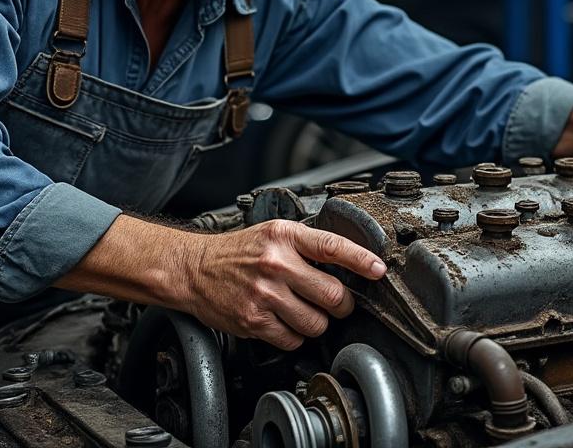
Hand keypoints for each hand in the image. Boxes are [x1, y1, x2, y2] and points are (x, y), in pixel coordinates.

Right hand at [185, 219, 387, 349]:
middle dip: (343, 305)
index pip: (333, 247)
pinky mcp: (254, 321)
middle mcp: (275, 264)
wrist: (194, 269)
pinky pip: (293, 340)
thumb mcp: (274, 233)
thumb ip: (308, 244)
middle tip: (339, 303)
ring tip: (306, 312)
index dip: (362, 261)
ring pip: (317, 323)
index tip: (379, 270)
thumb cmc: (238, 252)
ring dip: (319, 323)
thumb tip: (350, 263)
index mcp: (284, 237)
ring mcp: (264, 294)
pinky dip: (296, 336)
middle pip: (333, 295)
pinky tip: (286, 322)